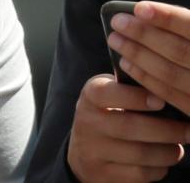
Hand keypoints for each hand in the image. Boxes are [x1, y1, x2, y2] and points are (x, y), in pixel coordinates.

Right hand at [67, 74, 186, 181]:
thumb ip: (133, 91)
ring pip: (139, 154)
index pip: (106, 93)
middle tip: (188, 131)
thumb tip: (168, 95)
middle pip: (129, 127)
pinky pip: (139, 173)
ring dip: (168, 152)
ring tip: (178, 147)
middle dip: (166, 130)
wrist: (85, 150)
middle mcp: (87, 123)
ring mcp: (92, 151)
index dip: (134, 97)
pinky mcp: (102, 174)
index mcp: (90, 97)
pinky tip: (162, 161)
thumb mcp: (111, 96)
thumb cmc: (110, 114)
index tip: (160, 101)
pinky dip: (158, 168)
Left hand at [108, 2, 189, 119]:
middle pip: (180, 51)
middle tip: (117, 22)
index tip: (139, 8)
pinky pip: (171, 96)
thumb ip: (185, 29)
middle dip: (144, 35)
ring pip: (172, 74)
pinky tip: (127, 64)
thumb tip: (145, 14)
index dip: (168, 18)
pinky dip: (146, 78)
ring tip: (116, 40)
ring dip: (139, 55)